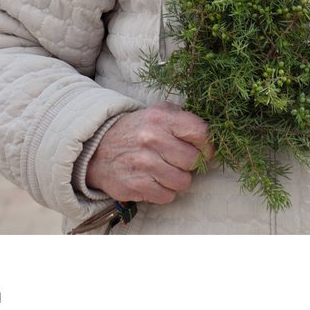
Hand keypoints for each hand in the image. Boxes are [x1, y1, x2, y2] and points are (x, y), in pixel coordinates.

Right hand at [85, 102, 213, 203]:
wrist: (98, 149)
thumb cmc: (137, 131)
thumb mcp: (158, 114)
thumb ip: (183, 120)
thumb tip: (212, 135)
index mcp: (161, 118)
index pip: (200, 132)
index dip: (207, 144)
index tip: (204, 149)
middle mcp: (152, 139)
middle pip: (193, 160)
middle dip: (191, 163)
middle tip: (179, 160)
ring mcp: (144, 163)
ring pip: (183, 181)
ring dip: (178, 179)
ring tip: (165, 170)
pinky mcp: (136, 185)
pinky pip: (167, 195)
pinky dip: (164, 191)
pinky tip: (154, 180)